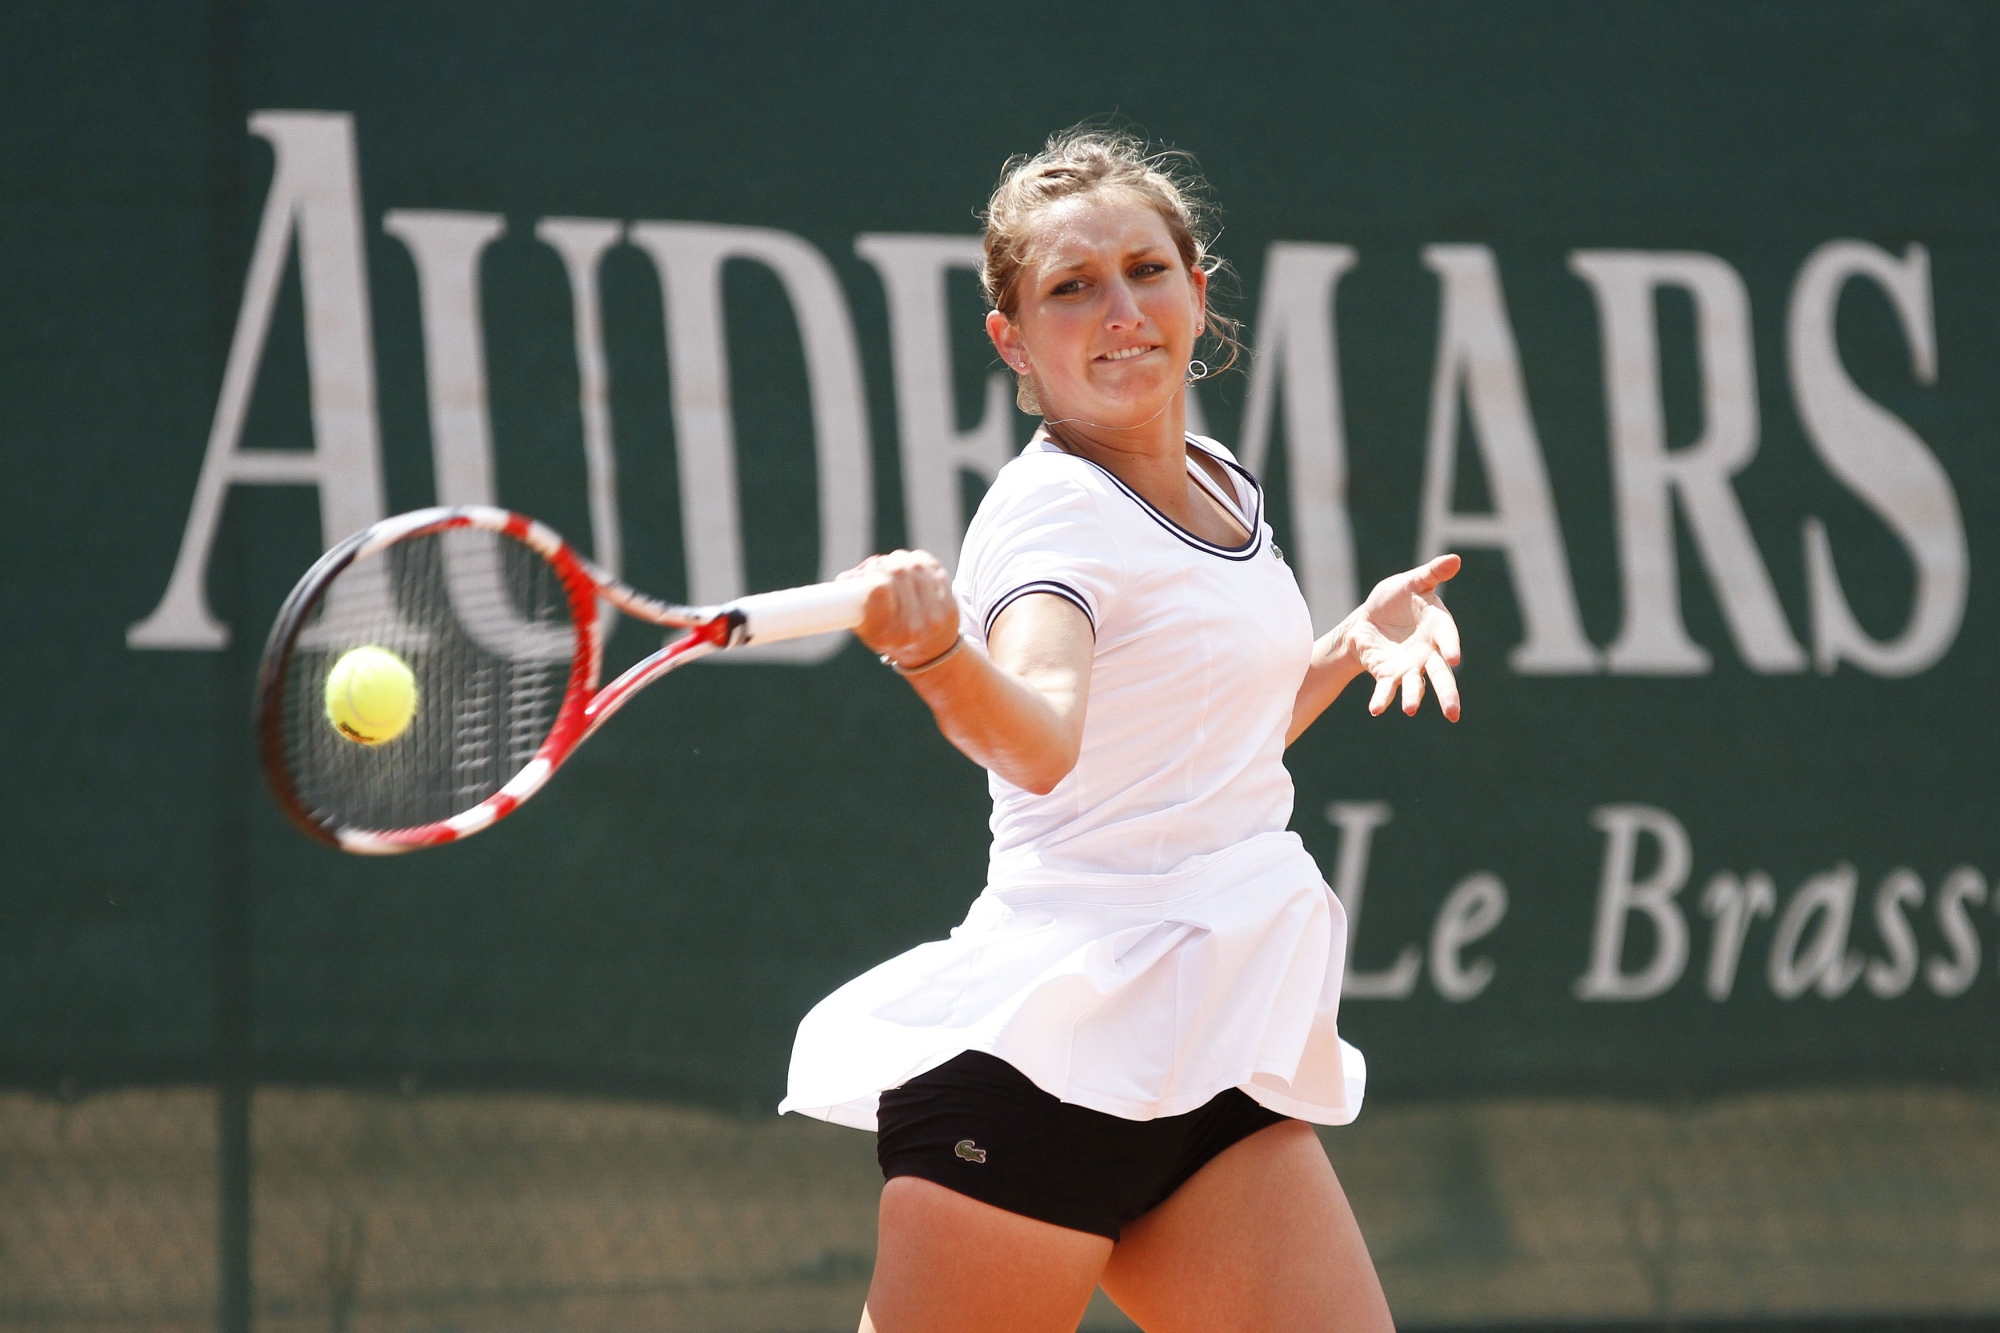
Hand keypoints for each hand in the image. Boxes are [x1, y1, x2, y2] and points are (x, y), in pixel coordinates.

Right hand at [841, 550, 961, 667]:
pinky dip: (917, 561)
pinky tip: (911, 569)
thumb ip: (847, 601)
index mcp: (889, 637)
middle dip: (883, 564)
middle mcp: (916, 628)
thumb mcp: (862, 626)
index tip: (865, 577)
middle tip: (876, 568)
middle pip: (897, 572)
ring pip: (914, 565)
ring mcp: (937, 615)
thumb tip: (847, 577)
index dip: (869, 576)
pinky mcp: (949, 601)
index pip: (878, 589)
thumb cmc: (888, 635)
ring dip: (899, 560)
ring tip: (892, 567)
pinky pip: (930, 566)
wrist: (929, 652)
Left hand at [1338, 554, 1462, 719]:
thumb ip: (1431, 574)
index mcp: (1438, 628)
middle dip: (1447, 694)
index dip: (1450, 646)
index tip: (1453, 658)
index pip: (1447, 638)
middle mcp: (1427, 653)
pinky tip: (1376, 709)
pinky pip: (1385, 689)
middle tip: (1453, 714)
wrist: (1369, 619)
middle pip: (1440, 675)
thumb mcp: (1410, 583)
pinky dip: (1382, 699)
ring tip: (1410, 709)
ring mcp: (1408, 667)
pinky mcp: (1387, 674)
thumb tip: (1455, 559)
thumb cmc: (1395, 598)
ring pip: (1414, 686)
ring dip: (1412, 698)